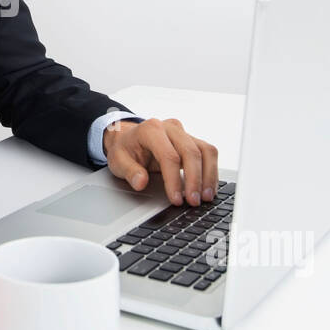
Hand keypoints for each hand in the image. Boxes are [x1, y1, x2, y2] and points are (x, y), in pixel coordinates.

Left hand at [103, 117, 218, 206]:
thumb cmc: (125, 148)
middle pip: (191, 152)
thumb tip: (141, 182)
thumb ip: (129, 171)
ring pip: (205, 150)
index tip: (176, 199)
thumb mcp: (118, 160)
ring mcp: (183, 132)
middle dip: (195, 180)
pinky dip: (211, 171)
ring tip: (205, 197)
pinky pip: (208, 153)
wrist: (128, 137)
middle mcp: (170, 128)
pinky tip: (208, 188)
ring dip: (209, 175)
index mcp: (151, 129)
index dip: (174, 180)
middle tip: (194, 201)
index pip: (169, 156)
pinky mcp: (192, 140)